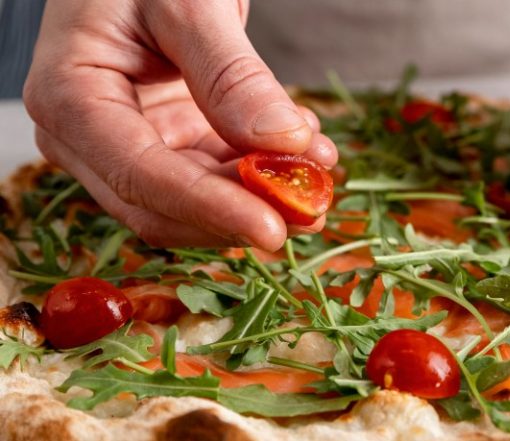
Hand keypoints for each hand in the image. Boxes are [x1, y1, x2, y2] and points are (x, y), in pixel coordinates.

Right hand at [23, 0, 337, 249]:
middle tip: (313, 208)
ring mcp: (126, 143)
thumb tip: (280, 142)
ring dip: (260, 197)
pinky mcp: (165, 140)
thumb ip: (231, 74)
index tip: (272, 230)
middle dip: (240, 213)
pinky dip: (260, 171)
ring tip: (320, 171)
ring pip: (194, 201)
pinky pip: (214, 174)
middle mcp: (88, 136)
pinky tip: (305, 151)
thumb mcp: (188, 1)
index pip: (139, 178)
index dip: (209, 210)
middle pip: (162, 206)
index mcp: (69, 98)